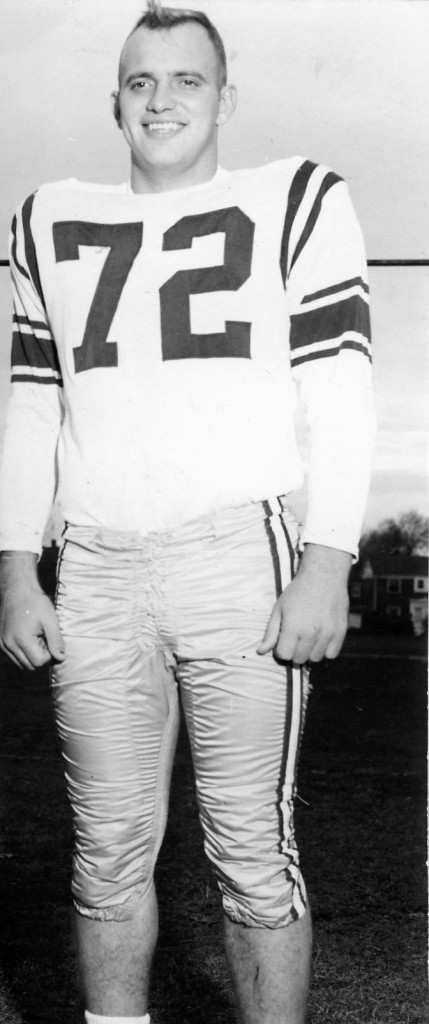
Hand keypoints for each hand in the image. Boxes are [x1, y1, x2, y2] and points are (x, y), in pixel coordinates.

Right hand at [0, 552, 64, 670]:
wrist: (17, 590)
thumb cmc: (35, 602)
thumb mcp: (50, 620)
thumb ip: (56, 640)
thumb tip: (61, 658)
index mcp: (21, 639)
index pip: (39, 662)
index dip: (48, 653)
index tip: (48, 638)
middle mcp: (8, 644)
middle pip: (30, 666)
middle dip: (40, 656)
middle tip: (43, 638)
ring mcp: (2, 644)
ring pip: (21, 664)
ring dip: (31, 655)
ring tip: (35, 637)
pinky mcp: (0, 642)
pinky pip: (14, 657)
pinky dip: (23, 652)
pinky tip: (28, 638)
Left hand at [257, 543, 350, 664]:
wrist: (323, 575)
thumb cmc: (298, 592)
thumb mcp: (279, 609)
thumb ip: (271, 632)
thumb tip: (260, 652)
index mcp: (292, 627)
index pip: (284, 655)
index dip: (281, 649)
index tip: (283, 640)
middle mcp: (311, 632)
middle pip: (299, 659)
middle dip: (294, 651)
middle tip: (296, 637)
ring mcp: (327, 633)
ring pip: (315, 658)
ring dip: (310, 651)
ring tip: (309, 635)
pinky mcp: (340, 632)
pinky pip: (331, 654)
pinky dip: (326, 649)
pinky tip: (321, 637)